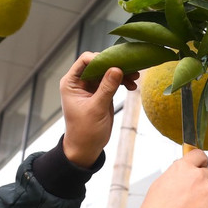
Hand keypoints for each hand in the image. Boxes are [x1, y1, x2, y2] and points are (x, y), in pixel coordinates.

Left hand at [59, 52, 138, 167]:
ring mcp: (92, 86)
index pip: (85, 61)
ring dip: (122, 73)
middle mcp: (80, 81)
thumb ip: (106, 88)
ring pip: (108, 71)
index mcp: (71, 83)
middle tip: (131, 69)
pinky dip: (123, 81)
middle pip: (99, 64)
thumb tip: (116, 68)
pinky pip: (113, 81)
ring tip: (135, 78)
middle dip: (115, 65)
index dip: (100, 59)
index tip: (116, 64)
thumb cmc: (85, 131)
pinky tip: (132, 86)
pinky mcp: (102, 93)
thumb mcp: (96, 108)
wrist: (86, 148)